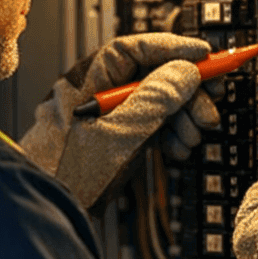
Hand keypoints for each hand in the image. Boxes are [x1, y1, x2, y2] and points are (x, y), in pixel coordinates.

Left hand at [19, 34, 220, 208]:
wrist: (46, 210)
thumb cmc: (64, 173)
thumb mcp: (119, 134)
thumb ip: (154, 100)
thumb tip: (185, 71)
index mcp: (89, 80)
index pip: (135, 49)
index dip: (173, 48)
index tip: (205, 55)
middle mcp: (99, 94)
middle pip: (151, 75)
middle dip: (186, 89)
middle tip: (211, 102)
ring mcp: (108, 118)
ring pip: (155, 103)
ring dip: (183, 115)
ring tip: (196, 133)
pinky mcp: (116, 140)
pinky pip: (150, 126)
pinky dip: (169, 134)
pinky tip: (180, 148)